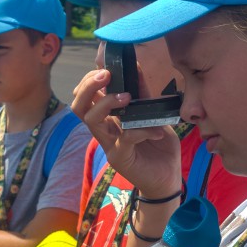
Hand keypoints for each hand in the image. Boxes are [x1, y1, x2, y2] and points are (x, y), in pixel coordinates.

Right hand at [71, 69, 181, 197]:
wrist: (168, 179)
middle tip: (105, 74)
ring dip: (106, 103)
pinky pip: (125, 138)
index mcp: (109, 119)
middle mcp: (104, 131)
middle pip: (79, 107)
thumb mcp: (153, 116)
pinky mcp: (120, 158)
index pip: (86, 97)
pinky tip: (157, 131)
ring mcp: (109, 145)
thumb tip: (135, 67)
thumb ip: (143, 96)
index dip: (90, 81)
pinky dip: (141, 130)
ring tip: (127, 96)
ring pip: (92, 120)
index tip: (106, 67)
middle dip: (88, 87)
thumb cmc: (160, 148)